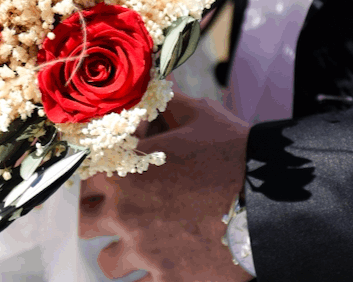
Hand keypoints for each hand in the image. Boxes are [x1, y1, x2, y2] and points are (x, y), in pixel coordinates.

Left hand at [79, 93, 253, 281]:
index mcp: (125, 171)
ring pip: (108, 261)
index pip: (82, 177)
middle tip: (119, 210)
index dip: (95, 176)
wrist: (270, 197)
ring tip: (141, 242)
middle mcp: (125, 213)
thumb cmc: (233, 151)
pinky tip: (162, 264)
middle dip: (98, 215)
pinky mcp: (168, 280)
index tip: (107, 176)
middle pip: (85, 222)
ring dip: (120, 251)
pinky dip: (147, 278)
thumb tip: (158, 90)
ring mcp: (144, 251)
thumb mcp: (200, 116)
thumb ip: (169, 105)